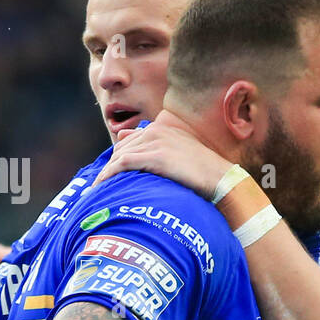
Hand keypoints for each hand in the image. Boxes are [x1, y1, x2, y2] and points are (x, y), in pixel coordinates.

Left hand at [92, 121, 233, 196]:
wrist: (222, 179)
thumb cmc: (205, 172)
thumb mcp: (180, 154)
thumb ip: (156, 146)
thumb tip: (124, 137)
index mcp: (163, 128)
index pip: (130, 142)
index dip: (117, 159)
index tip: (109, 176)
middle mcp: (157, 131)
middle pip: (121, 149)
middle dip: (109, 168)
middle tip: (99, 186)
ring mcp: (157, 142)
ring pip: (120, 156)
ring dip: (106, 173)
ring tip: (97, 191)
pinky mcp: (156, 156)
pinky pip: (123, 164)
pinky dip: (109, 175)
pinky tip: (102, 186)